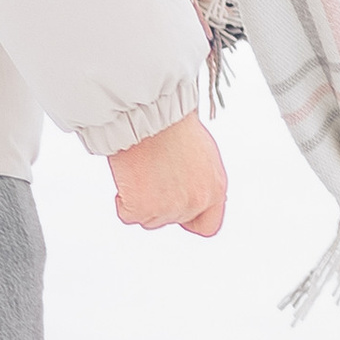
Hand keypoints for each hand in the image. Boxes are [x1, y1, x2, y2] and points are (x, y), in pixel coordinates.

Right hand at [108, 113, 228, 237]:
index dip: (189, 218)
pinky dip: (123, 200)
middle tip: (153, 174)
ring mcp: (169, 208)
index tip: (176, 206)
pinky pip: (127, 215)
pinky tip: (129, 175)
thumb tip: (188, 189)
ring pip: (150, 219)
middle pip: (173, 220)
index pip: (208, 226)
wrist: (150, 113)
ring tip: (143, 169)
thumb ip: (200, 180)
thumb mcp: (201, 153)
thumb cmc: (172, 123)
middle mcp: (196, 201)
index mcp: (215, 188)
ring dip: (142, 201)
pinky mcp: (142, 208)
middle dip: (161, 202)